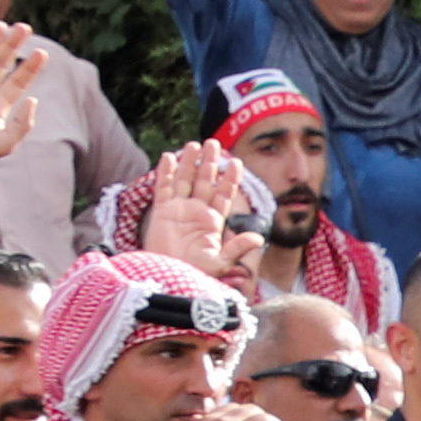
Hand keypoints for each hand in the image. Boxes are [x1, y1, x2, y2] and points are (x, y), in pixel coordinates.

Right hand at [142, 137, 254, 276]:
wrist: (168, 276)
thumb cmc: (195, 273)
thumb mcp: (220, 262)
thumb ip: (237, 248)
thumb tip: (259, 238)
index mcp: (214, 221)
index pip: (224, 194)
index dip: (230, 179)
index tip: (237, 162)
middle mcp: (197, 212)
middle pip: (205, 181)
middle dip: (210, 163)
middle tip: (213, 143)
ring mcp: (179, 210)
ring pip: (186, 180)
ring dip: (190, 163)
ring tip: (195, 144)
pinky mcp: (161, 212)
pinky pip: (164, 188)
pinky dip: (166, 173)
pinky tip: (169, 157)